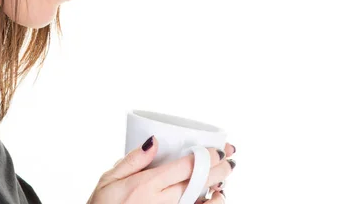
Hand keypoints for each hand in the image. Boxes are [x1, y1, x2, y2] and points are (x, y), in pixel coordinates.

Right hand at [87, 136, 235, 203]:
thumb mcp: (109, 179)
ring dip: (216, 192)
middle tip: (229, 161)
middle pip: (198, 183)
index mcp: (147, 185)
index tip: (217, 150)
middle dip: (218, 170)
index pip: (185, 167)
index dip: (206, 157)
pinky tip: (214, 200)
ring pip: (200, 202)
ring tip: (224, 183)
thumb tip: (154, 141)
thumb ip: (133, 160)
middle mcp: (161, 201)